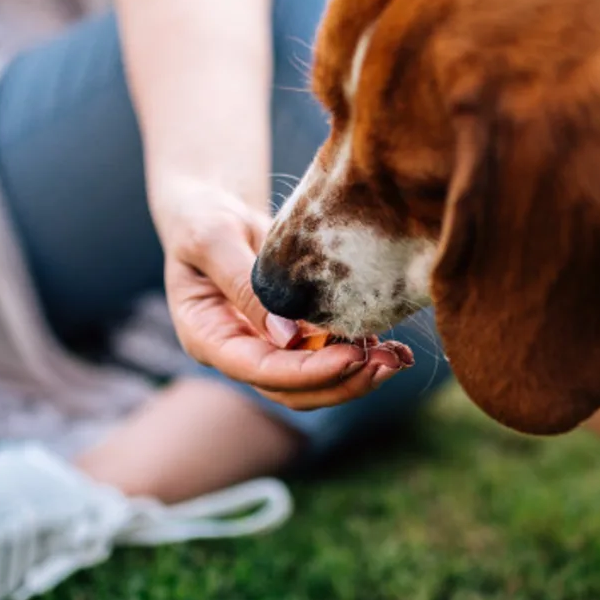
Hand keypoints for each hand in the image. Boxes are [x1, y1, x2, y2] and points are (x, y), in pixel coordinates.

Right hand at [159, 186, 412, 409]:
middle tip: (389, 363)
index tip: (352, 356)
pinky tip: (392, 346)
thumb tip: (287, 337)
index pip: (260, 371)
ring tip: (398, 358)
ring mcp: (265, 348)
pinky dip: (360, 356)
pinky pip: (325, 358)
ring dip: (357, 376)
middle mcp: (237, 353)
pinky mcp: (291, 337)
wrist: (212, 210)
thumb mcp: (213, 238)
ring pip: (313, 383)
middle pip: (291, 390)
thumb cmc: (202, 217)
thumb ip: (243, 284)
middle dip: (342, 381)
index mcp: (207, 337)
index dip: (308, 372)